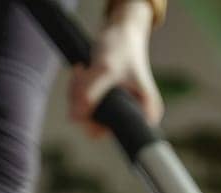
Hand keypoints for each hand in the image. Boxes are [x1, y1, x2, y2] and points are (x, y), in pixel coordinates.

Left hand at [69, 1, 163, 136]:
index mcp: (147, 112)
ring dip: (78, 92)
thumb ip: (90, 94)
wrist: (121, 30)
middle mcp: (136, 115)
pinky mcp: (107, 103)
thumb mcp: (105, 69)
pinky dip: (78, 89)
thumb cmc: (122, 47)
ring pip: (88, 115)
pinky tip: (83, 71)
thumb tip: (73, 118)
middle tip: (84, 75)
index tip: (86, 102)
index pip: (120, 134)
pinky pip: (84, 106)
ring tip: (83, 70)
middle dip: (84, 103)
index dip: (98, 123)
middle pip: (99, 126)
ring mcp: (120, 110)